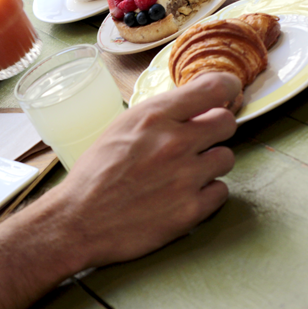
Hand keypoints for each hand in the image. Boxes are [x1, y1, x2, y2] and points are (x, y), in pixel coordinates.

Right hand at [47, 72, 239, 269]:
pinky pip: (220, 192)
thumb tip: (189, 105)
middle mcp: (175, 143)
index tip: (228, 94)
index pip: (215, 88)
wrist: (79, 220)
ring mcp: (186, 178)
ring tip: (185, 172)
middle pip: (227, 122)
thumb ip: (157, 116)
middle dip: (216, 128)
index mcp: (154, 117)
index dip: (227, 88)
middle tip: (200, 139)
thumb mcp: (120, 127)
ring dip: (210, 163)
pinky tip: (183, 195)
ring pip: (226, 158)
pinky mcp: (191, 210)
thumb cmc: (94, 173)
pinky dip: (206, 193)